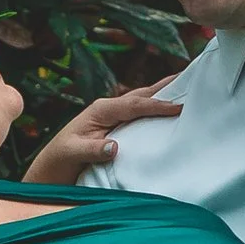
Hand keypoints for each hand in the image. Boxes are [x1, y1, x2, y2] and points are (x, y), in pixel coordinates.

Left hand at [23, 82, 182, 183]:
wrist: (51, 166)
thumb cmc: (60, 160)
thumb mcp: (72, 154)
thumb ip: (91, 150)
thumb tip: (114, 147)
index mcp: (100, 110)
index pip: (133, 105)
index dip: (156, 105)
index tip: (178, 107)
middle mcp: (108, 108)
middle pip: (142, 94)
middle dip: (166, 86)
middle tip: (193, 76)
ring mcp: (113, 115)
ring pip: (143, 100)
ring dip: (163, 93)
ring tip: (188, 85)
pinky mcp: (116, 125)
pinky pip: (140, 114)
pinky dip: (156, 108)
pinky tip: (171, 109)